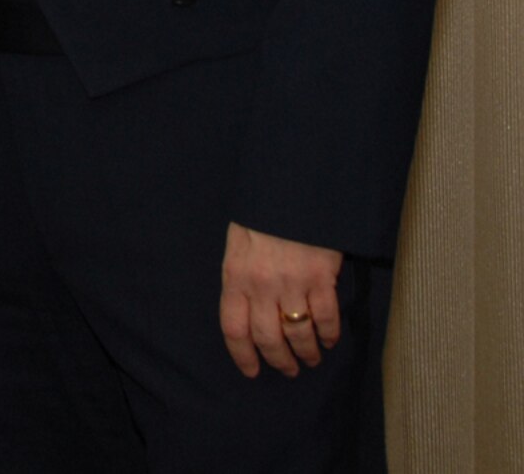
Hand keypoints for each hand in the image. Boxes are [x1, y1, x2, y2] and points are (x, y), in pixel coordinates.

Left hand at [219, 221, 342, 378]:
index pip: (233, 328)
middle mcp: (260, 285)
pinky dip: (328, 335)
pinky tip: (329, 340)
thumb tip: (246, 311)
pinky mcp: (320, 278)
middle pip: (268, 338)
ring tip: (310, 359)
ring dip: (306, 353)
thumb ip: (240, 278)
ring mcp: (292, 283)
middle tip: (288, 370)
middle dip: (279, 361)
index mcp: (235, 276)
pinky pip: (325, 318)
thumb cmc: (261, 218)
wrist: (290, 192)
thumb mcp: (237, 245)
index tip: (252, 371)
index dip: (242, 355)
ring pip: (298, 333)